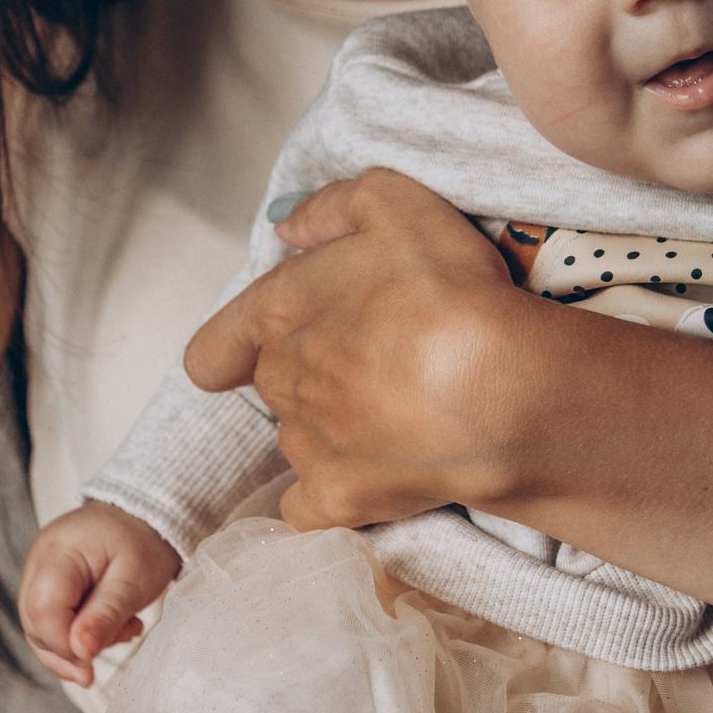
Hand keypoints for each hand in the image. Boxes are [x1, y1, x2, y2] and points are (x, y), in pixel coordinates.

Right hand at [17, 502, 179, 686]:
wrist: (149, 512)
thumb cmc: (146, 540)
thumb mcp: (135, 580)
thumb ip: (106, 615)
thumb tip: (79, 652)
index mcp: (58, 552)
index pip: (42, 610)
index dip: (64, 645)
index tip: (94, 660)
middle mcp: (40, 559)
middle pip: (34, 623)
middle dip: (69, 651)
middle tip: (114, 647)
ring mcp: (41, 569)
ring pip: (40, 627)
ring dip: (77, 645)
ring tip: (122, 631)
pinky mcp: (50, 580)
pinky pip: (52, 618)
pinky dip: (78, 633)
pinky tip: (111, 628)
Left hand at [182, 169, 543, 531]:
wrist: (498, 389)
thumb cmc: (448, 290)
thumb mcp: (394, 205)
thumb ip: (329, 208)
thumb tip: (287, 227)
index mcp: (278, 314)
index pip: (214, 350)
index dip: (231, 349)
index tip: (266, 345)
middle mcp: (279, 384)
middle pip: (272, 385)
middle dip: (311, 371)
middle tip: (378, 357)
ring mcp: (306, 448)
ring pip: (298, 439)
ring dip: (331, 426)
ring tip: (401, 409)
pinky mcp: (338, 500)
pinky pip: (311, 507)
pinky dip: (334, 492)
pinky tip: (377, 473)